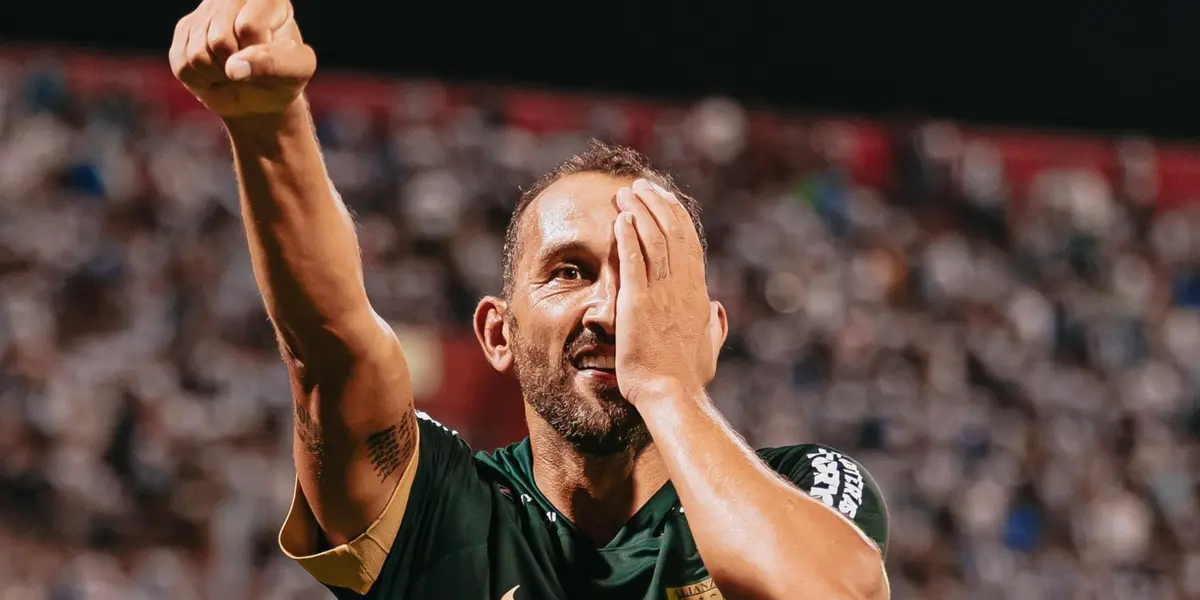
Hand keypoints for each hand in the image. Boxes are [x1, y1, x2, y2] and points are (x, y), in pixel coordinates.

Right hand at [169, 0, 315, 118]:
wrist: (259, 94)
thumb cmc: (284, 76)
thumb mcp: (296, 70)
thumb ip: (275, 64)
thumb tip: (234, 67)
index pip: (249, 28)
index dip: (258, 56)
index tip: (270, 58)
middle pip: (219, 41)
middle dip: (236, 67)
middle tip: (249, 68)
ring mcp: (206, 11)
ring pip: (197, 54)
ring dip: (218, 75)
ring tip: (233, 70)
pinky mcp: (185, 30)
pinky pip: (183, 65)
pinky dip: (202, 80)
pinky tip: (217, 71)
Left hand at [614, 179, 724, 405]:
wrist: (671, 395)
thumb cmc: (687, 379)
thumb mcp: (708, 348)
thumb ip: (714, 326)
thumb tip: (718, 311)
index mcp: (698, 295)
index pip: (689, 244)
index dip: (677, 217)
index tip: (664, 198)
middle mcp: (682, 289)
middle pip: (673, 233)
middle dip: (657, 204)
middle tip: (641, 186)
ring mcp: (661, 295)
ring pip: (653, 240)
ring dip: (639, 212)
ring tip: (626, 194)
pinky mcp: (637, 304)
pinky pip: (633, 262)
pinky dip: (627, 238)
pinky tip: (620, 219)